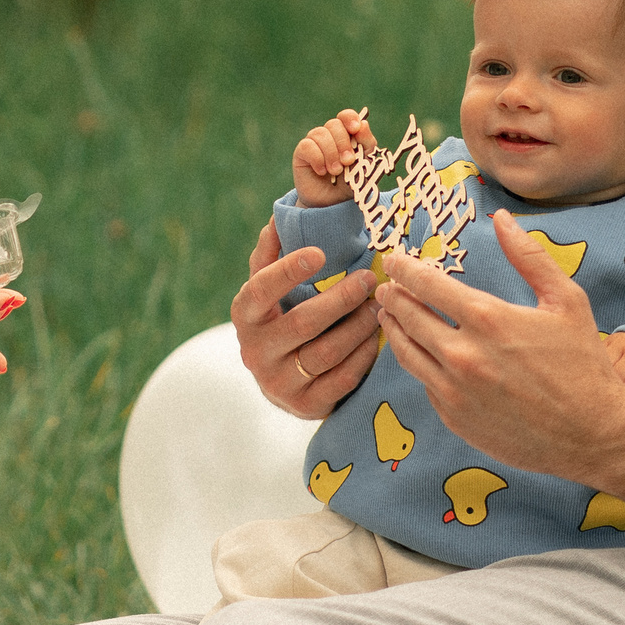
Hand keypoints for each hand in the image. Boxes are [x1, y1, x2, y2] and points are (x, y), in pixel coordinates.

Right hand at [232, 219, 379, 417]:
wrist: (278, 383)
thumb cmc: (278, 320)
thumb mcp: (268, 290)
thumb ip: (271, 255)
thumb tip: (278, 218)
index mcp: (245, 317)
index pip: (260, 291)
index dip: (287, 272)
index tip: (319, 254)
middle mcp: (256, 352)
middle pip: (303, 323)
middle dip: (341, 299)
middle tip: (369, 279)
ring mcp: (279, 383)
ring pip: (326, 353)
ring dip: (358, 327)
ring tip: (379, 307)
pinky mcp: (305, 405)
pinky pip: (341, 380)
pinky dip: (364, 356)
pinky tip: (378, 338)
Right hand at [291, 108, 375, 206]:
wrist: (332, 204)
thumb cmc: (350, 183)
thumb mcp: (365, 166)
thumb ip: (367, 145)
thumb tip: (363, 124)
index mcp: (346, 135)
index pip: (346, 116)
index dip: (350, 118)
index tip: (355, 129)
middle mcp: (329, 136)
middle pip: (334, 124)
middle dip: (343, 143)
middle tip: (348, 162)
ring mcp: (314, 143)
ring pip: (320, 134)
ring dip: (331, 154)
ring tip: (335, 171)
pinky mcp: (301, 153)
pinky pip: (307, 146)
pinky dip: (317, 159)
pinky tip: (322, 171)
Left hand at [374, 209, 624, 475]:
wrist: (593, 434)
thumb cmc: (584, 364)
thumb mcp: (566, 300)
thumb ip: (529, 257)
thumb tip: (501, 219)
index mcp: (487, 319)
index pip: (427, 285)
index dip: (405, 269)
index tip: (394, 260)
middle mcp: (463, 355)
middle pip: (409, 317)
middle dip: (393, 298)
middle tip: (385, 288)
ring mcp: (455, 391)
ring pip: (407, 353)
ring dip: (394, 330)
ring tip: (389, 317)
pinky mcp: (455, 419)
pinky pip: (425, 384)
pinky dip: (419, 365)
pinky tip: (421, 355)